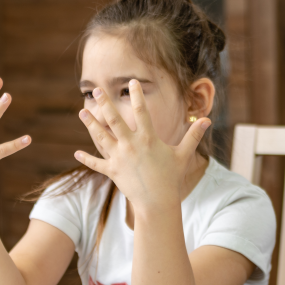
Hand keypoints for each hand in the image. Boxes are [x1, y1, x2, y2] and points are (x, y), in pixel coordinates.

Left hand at [74, 79, 210, 211]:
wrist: (158, 203)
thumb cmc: (172, 177)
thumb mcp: (183, 154)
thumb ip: (193, 135)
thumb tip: (207, 120)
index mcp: (148, 139)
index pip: (141, 111)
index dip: (137, 95)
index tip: (132, 82)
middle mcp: (131, 145)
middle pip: (115, 120)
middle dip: (105, 104)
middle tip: (97, 90)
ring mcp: (119, 158)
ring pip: (101, 137)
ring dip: (90, 124)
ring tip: (82, 111)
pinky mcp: (112, 171)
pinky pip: (97, 164)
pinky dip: (87, 159)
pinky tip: (76, 154)